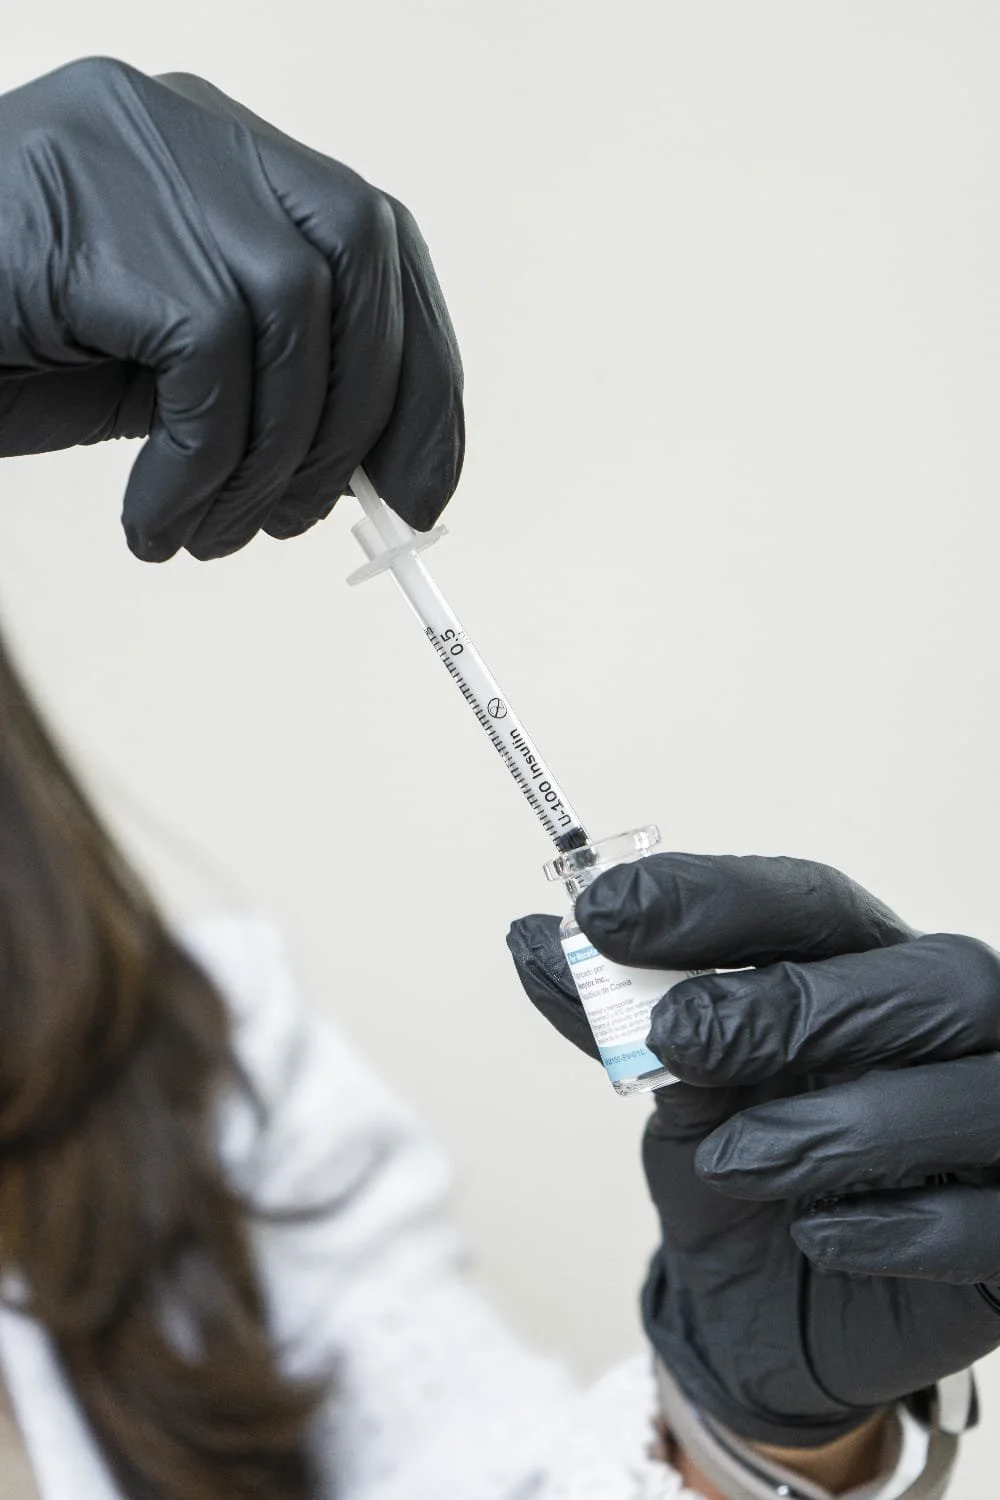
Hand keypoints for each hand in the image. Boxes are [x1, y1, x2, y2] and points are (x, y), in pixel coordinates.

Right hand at [0, 59, 462, 559]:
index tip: (424, 488)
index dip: (424, 374)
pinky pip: (207, 359)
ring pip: (290, 318)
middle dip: (357, 424)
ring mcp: (140, 152)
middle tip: (297, 525)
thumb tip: (373, 469)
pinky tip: (155, 519)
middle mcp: (194, 127)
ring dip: (268, 462)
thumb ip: (266, 391)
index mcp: (227, 158)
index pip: (379, 243)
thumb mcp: (162, 374)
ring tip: (213, 535)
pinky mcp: (93, 207)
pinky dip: (198, 464)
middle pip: (359, 264)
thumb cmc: (5, 352)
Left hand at [509, 854, 999, 1446]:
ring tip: (734, 1161)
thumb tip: (532, 937)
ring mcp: (997, 1124)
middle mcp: (951, 1030)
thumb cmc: (738, 1176)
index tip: (603, 909)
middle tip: (678, 1038)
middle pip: (927, 977)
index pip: (813, 903)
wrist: (765, 1316)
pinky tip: (817, 1236)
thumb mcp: (672, 1089)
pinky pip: (993, 1217)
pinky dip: (900, 1224)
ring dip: (838, 1121)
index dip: (713, 899)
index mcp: (865, 969)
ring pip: (970, 1088)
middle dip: (796, 1005)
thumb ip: (616, 1016)